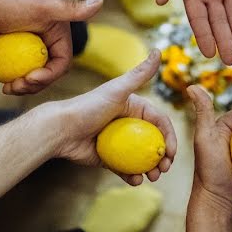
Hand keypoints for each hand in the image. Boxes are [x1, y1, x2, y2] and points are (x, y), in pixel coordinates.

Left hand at [0, 0, 102, 94]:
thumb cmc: (7, 4)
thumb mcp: (42, 7)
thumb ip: (72, 8)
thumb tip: (100, 0)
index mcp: (58, 28)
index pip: (63, 61)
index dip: (50, 74)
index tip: (31, 79)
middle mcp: (47, 36)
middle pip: (49, 71)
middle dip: (36, 84)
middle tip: (17, 86)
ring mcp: (30, 44)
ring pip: (34, 73)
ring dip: (25, 86)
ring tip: (8, 88)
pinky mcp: (14, 49)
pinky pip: (19, 70)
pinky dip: (14, 80)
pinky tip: (3, 86)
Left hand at [39, 50, 177, 184]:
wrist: (60, 129)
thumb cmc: (88, 107)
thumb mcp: (117, 90)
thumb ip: (139, 73)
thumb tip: (159, 50)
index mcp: (134, 107)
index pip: (159, 122)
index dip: (169, 137)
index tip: (171, 153)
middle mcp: (128, 123)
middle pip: (153, 142)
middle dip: (163, 157)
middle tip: (164, 169)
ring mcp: (119, 141)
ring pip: (141, 157)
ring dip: (151, 169)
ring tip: (152, 178)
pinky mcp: (107, 157)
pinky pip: (124, 168)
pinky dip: (132, 176)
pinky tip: (135, 181)